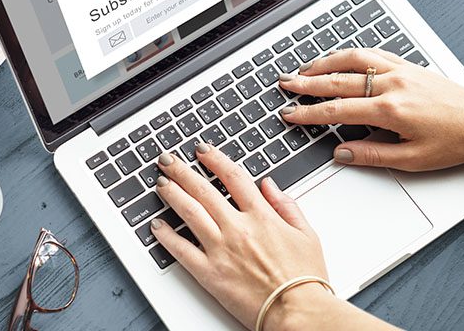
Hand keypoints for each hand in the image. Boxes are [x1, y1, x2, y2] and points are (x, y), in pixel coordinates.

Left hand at [151, 147, 329, 330]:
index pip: (233, 176)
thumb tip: (269, 185)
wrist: (299, 313)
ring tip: (160, 182)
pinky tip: (157, 225)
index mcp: (262, 216)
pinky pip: (181, 250)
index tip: (202, 150)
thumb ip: (287, 206)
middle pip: (203, 189)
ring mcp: (221, 249)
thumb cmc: (305, 280)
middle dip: (182, 170)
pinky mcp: (210, 273)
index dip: (215, 159)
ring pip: (189, 212)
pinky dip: (166, 236)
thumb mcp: (306, 234)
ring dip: (171, 193)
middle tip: (168, 159)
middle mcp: (238, 228)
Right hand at [277, 48, 463, 170]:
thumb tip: (342, 153)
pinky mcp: (407, 65)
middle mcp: (391, 85)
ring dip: (324, 63)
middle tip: (285, 84)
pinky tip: (339, 58)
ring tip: (304, 69)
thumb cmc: (455, 141)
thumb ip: (372, 155)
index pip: (337, 111)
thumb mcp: (413, 159)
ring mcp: (399, 71)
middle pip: (338, 80)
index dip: (308, 113)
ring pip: (352, 60)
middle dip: (306, 83)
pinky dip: (349, 54)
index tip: (290, 114)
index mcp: (389, 110)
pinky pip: (372, 53)